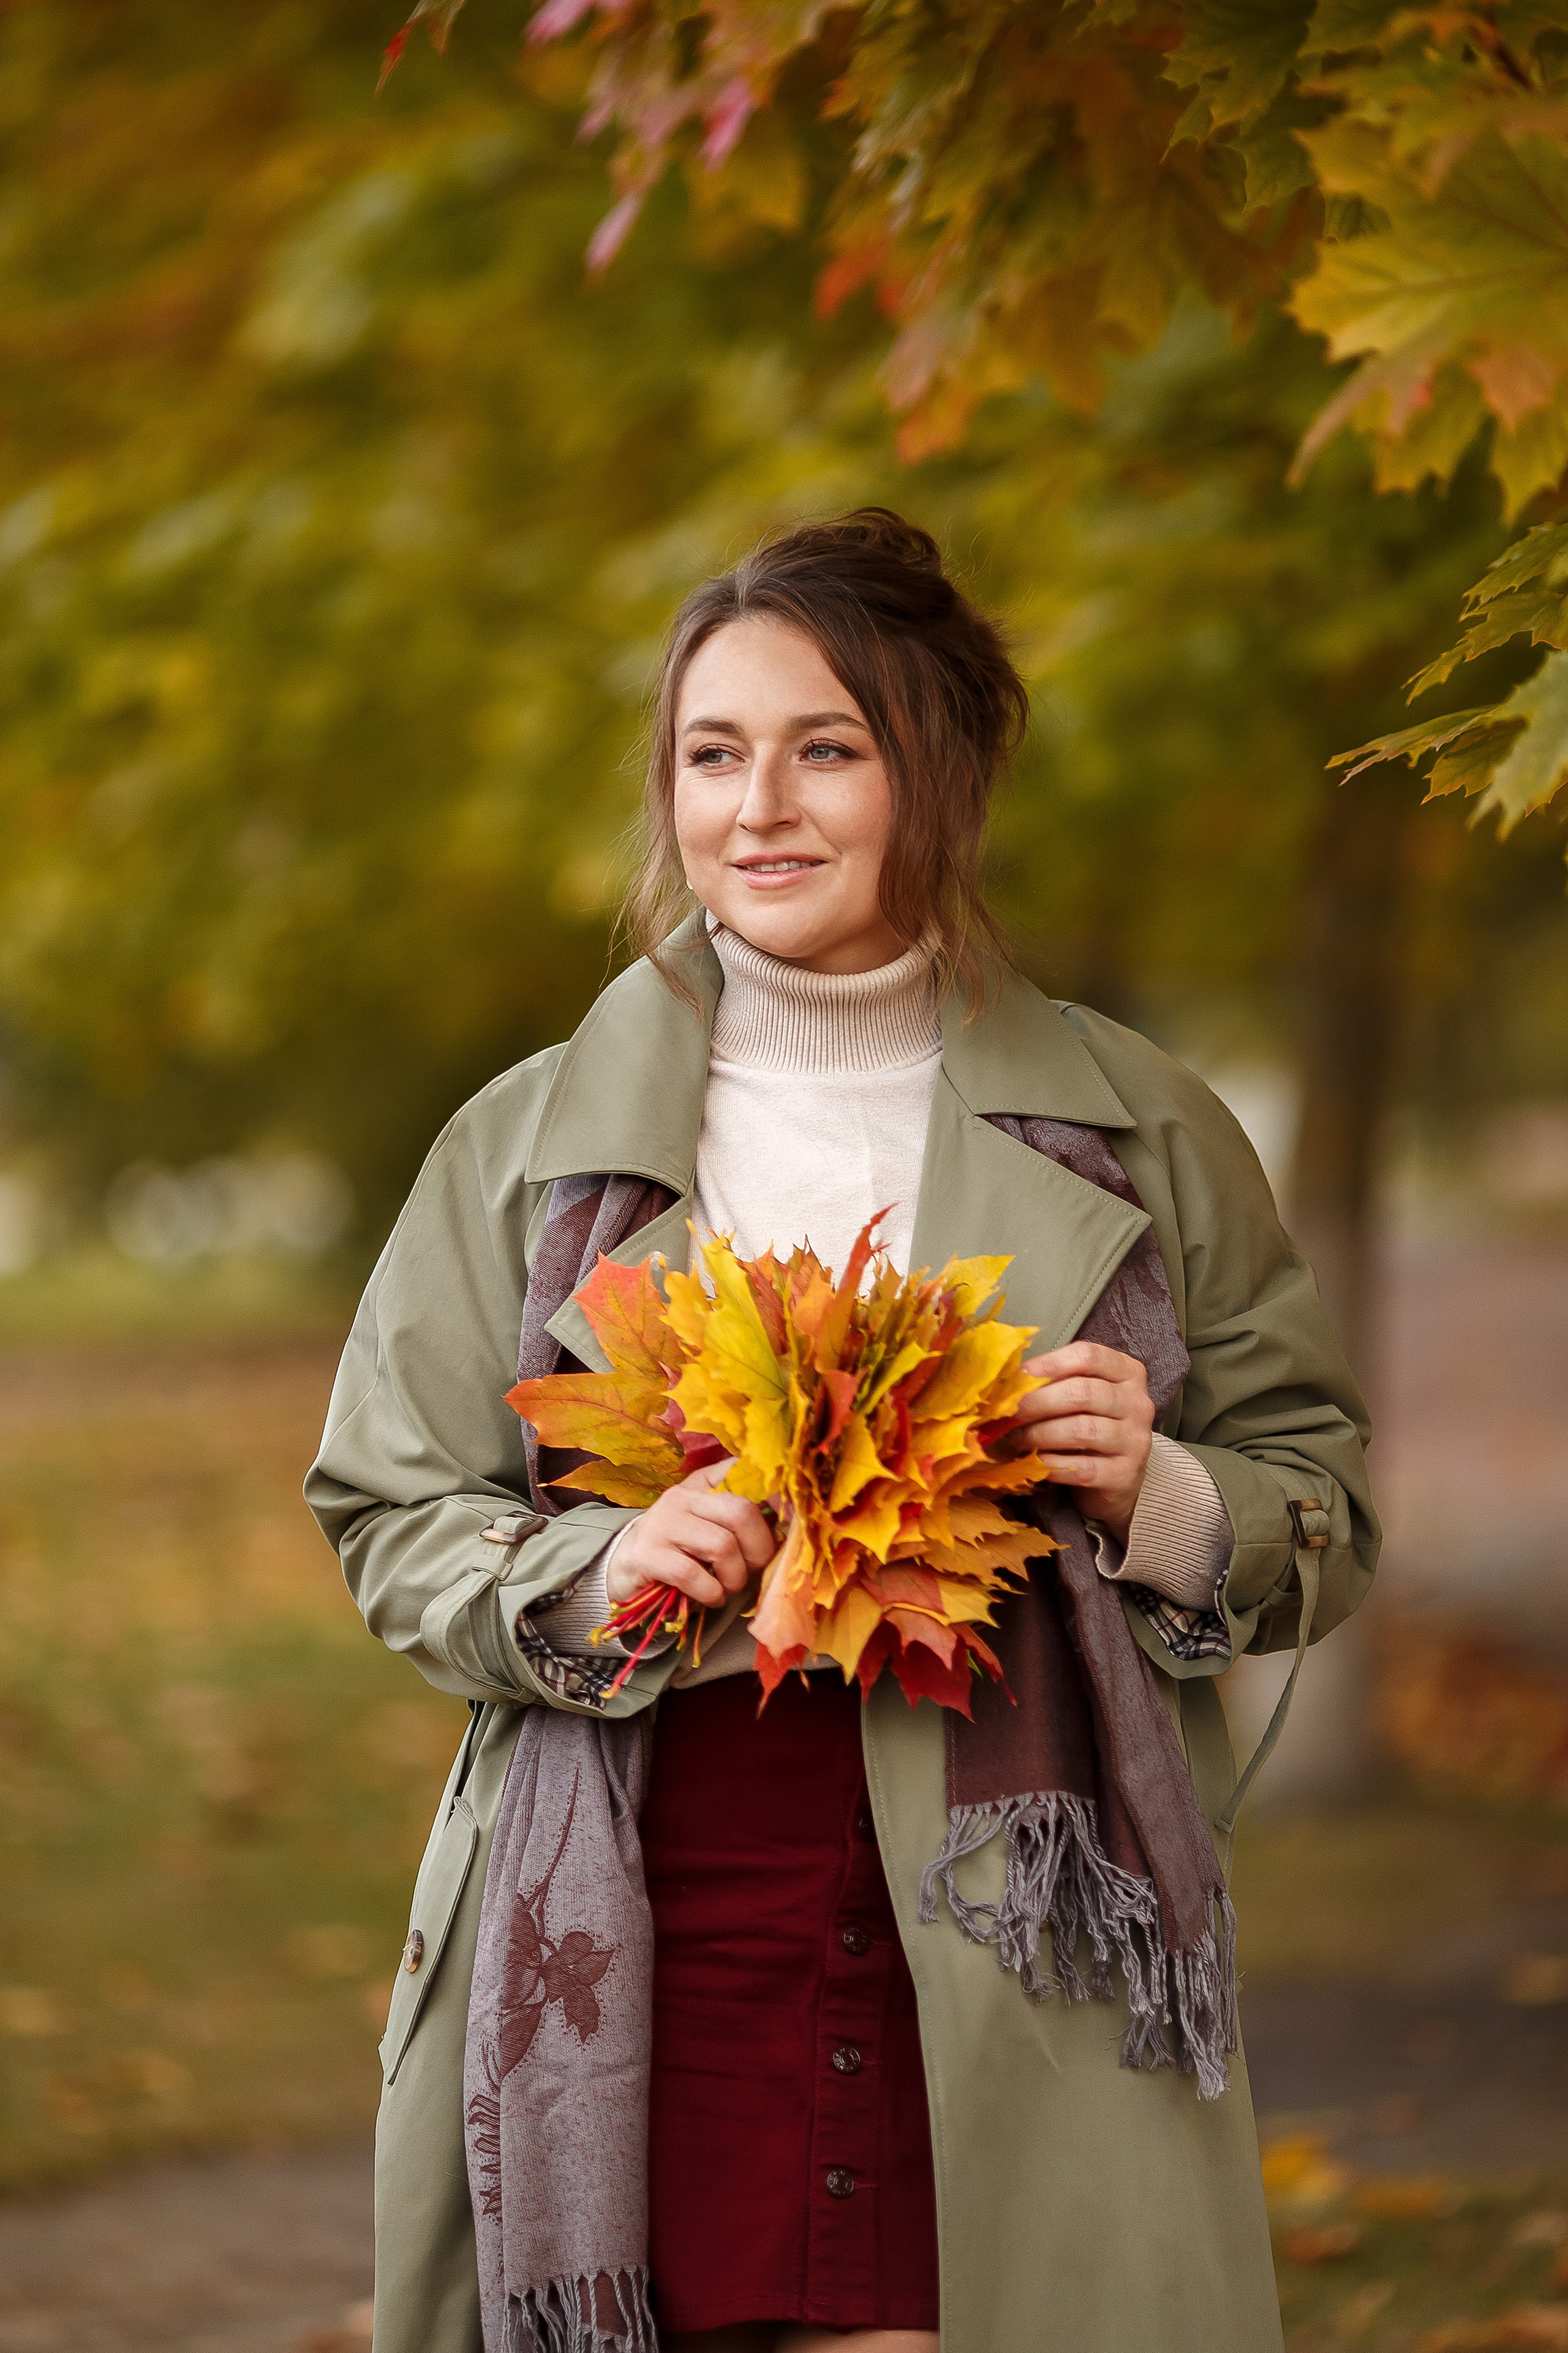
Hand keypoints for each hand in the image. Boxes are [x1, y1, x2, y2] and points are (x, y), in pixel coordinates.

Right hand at [604, 1459, 776, 1609]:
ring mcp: (664, 1524)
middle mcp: (684, 1497)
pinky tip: (711, 1597)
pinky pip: (692, 1574)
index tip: (790, 1518)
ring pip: (721, 1545)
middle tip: (754, 1569)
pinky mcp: (649, 1555)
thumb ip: (740, 1518)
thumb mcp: (707, 1522)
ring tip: (729, 1586)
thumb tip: (786, 1531)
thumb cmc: (679, 1545)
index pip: (742, 1472)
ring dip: (735, 1576)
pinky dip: (711, 1592)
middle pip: (741, 1512)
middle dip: (759, 1548)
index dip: (773, 1493)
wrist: (623, 1564)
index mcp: (704, 1484)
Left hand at [1006, 1341, 1154, 1544]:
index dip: (1048, 1363)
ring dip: (1041, 1434)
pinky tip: (1037, 1463)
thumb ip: (1056, 1383)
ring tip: (1018, 1439)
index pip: (1088, 1356)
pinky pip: (1083, 1468)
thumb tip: (1010, 1381)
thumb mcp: (1083, 1397)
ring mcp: (1136, 1440)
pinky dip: (1054, 1464)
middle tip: (1010, 1413)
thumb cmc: (1093, 1426)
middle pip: (1082, 1393)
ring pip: (1083, 1430)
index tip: (1020, 1376)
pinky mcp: (1126, 1474)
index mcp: (1127, 1372)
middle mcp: (1137, 1403)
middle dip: (1038, 1402)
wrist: (1120, 1477)